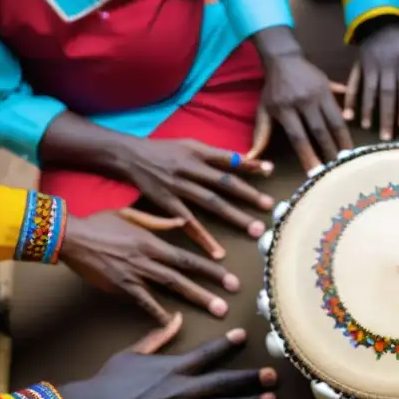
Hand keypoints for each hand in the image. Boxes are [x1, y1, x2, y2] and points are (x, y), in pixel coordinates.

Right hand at [58, 325, 277, 398]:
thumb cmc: (110, 379)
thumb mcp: (133, 352)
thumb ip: (159, 336)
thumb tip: (177, 318)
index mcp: (173, 367)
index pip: (207, 353)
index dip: (228, 344)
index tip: (245, 336)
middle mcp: (182, 389)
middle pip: (224, 383)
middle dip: (251, 379)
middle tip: (273, 376)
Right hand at [60, 210, 240, 325]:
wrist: (70, 236)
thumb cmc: (99, 223)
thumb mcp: (132, 215)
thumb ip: (160, 222)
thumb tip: (183, 221)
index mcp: (152, 241)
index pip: (188, 257)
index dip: (211, 267)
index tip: (230, 276)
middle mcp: (148, 258)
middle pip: (185, 274)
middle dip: (210, 287)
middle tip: (231, 299)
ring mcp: (134, 274)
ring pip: (171, 288)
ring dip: (195, 299)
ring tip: (216, 310)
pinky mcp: (120, 286)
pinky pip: (143, 302)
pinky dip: (158, 312)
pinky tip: (172, 323)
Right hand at [115, 137, 273, 258]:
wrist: (127, 156)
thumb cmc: (163, 151)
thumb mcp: (189, 145)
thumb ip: (214, 155)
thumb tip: (243, 159)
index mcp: (197, 153)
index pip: (227, 159)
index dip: (249, 164)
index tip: (271, 170)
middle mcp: (189, 169)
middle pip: (223, 183)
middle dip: (248, 195)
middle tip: (270, 207)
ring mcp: (177, 187)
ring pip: (211, 203)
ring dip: (235, 217)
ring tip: (255, 230)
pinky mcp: (165, 205)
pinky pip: (188, 224)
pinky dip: (204, 238)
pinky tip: (218, 253)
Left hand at [253, 53, 351, 169]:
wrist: (284, 59)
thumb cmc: (273, 90)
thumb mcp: (263, 110)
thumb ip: (260, 135)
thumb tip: (251, 158)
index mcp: (284, 109)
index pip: (298, 137)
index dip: (307, 155)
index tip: (314, 172)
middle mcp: (302, 101)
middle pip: (318, 131)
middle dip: (328, 151)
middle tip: (336, 168)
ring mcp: (317, 94)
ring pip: (334, 121)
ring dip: (342, 140)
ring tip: (347, 156)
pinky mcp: (328, 88)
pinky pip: (339, 109)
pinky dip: (346, 125)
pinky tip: (350, 138)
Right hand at [343, 22, 398, 141]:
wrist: (378, 24)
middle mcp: (386, 66)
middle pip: (386, 94)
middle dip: (386, 116)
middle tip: (385, 137)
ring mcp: (370, 67)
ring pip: (369, 91)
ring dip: (367, 110)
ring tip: (367, 128)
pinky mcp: (358, 67)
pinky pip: (353, 84)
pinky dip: (350, 100)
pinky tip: (348, 115)